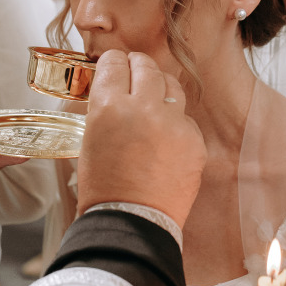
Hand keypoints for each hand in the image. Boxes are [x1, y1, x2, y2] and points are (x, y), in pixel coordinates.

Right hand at [77, 51, 206, 229]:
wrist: (132, 223)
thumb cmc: (104, 187)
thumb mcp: (90, 139)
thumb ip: (104, 108)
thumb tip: (115, 90)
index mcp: (109, 106)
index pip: (114, 63)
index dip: (113, 63)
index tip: (115, 66)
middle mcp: (144, 108)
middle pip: (146, 66)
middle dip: (138, 66)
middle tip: (134, 72)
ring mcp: (174, 124)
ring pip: (172, 85)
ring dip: (160, 87)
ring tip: (154, 98)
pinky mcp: (195, 141)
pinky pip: (186, 118)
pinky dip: (176, 122)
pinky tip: (166, 137)